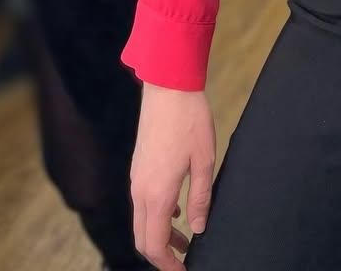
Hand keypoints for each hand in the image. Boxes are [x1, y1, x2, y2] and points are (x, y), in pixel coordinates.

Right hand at [131, 83, 214, 267]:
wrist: (168, 87)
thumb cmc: (190, 120)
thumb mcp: (204, 160)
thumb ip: (201, 198)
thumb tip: (198, 229)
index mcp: (157, 193)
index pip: (155, 244)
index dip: (168, 264)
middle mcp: (141, 190)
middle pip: (143, 238)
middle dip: (161, 256)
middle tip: (183, 262)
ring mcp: (136, 178)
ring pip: (142, 221)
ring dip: (160, 236)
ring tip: (186, 240)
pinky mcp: (138, 168)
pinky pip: (142, 203)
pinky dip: (156, 216)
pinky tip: (178, 211)